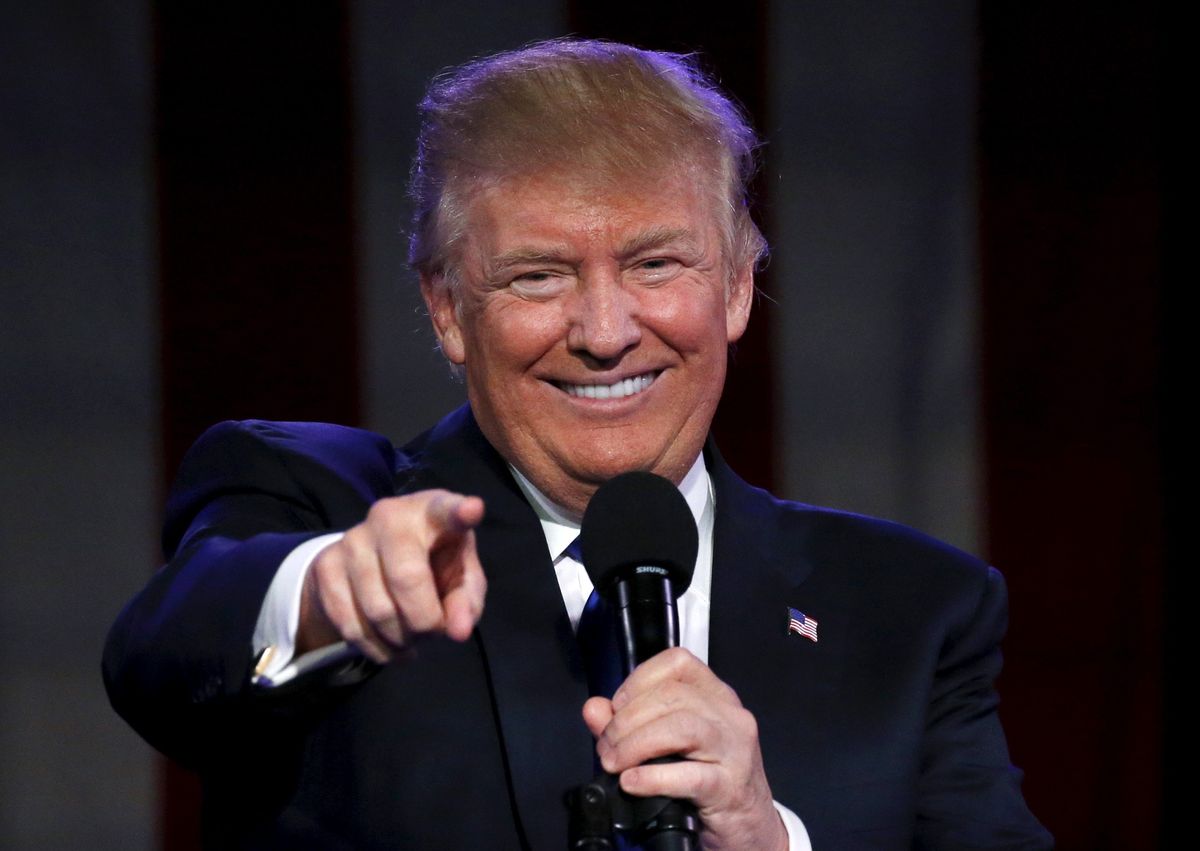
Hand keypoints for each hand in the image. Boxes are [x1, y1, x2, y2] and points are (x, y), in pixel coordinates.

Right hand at [296, 490, 485, 662]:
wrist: (373, 560)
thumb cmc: (432, 565)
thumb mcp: (459, 579)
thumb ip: (466, 602)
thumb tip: (458, 631)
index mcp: (432, 512)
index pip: (446, 510)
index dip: (459, 512)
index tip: (472, 510)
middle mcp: (388, 516)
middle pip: (407, 578)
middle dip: (424, 621)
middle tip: (432, 631)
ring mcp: (351, 539)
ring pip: (377, 611)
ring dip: (401, 639)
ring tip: (411, 636)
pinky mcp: (325, 565)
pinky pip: (351, 626)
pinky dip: (376, 648)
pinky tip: (389, 643)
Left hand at [582, 648, 787, 850]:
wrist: (750, 826)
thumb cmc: (711, 780)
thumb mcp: (670, 745)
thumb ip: (628, 724)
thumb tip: (594, 710)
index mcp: (716, 695)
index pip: (676, 663)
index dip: (638, 681)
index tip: (616, 707)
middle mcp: (729, 715)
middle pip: (671, 696)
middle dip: (626, 720)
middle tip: (607, 747)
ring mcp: (734, 750)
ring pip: (681, 727)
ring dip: (636, 744)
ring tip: (616, 763)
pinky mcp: (730, 787)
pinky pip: (688, 775)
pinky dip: (652, 778)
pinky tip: (633, 783)